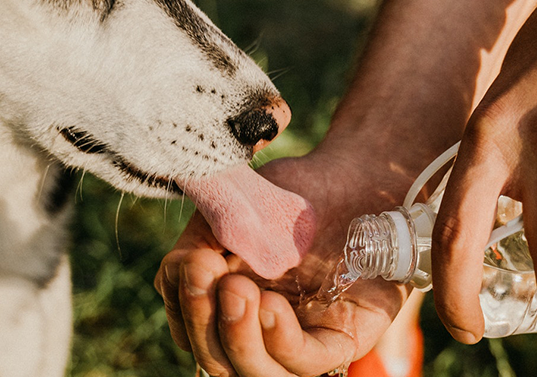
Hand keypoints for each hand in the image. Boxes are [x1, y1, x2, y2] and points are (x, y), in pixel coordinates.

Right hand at [156, 147, 418, 375]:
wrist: (357, 178)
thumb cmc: (294, 193)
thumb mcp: (236, 207)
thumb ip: (202, 238)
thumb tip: (180, 272)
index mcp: (228, 303)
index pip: (190, 330)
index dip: (183, 306)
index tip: (189, 262)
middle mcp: (260, 329)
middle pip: (215, 359)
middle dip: (203, 321)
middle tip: (206, 274)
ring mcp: (300, 338)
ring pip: (255, 372)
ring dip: (238, 338)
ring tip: (238, 292)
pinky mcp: (340, 338)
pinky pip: (307, 362)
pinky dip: (280, 340)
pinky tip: (270, 305)